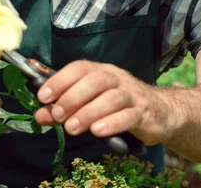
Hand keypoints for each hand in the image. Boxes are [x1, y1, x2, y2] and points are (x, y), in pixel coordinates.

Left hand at [34, 60, 171, 144]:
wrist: (161, 111)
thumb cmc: (119, 106)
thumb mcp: (90, 105)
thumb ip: (64, 109)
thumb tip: (39, 116)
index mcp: (101, 71)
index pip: (80, 68)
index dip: (60, 80)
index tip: (43, 96)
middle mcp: (116, 78)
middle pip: (95, 81)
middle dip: (72, 97)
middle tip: (57, 115)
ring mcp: (132, 95)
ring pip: (111, 98)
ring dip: (88, 112)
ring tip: (71, 128)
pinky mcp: (144, 113)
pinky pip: (128, 115)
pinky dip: (112, 123)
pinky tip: (98, 131)